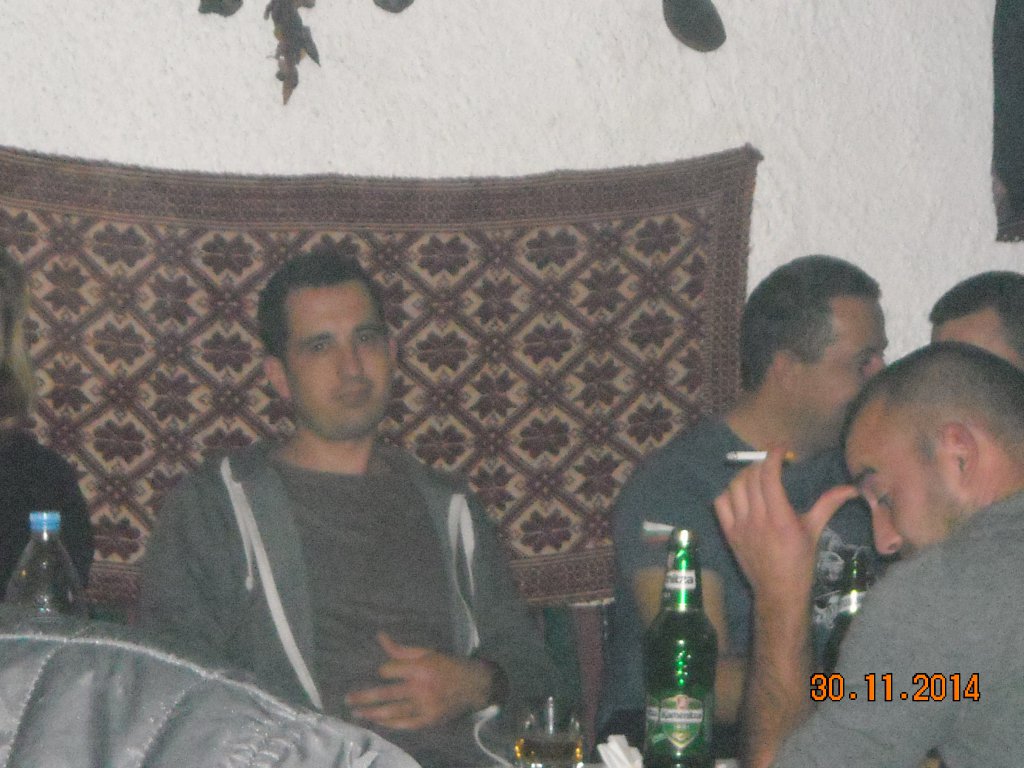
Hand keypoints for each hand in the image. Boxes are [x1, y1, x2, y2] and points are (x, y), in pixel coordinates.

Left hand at [345, 632, 493, 729]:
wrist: (475, 686)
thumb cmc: (449, 665)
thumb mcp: (427, 652)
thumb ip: (401, 649)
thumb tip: (380, 636)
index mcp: (420, 667)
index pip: (390, 670)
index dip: (384, 671)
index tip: (384, 673)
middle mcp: (420, 688)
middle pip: (386, 693)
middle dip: (364, 697)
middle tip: (347, 699)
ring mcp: (424, 707)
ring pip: (392, 711)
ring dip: (372, 713)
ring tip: (356, 713)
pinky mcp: (429, 721)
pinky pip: (405, 724)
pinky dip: (390, 724)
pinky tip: (378, 722)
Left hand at [713, 446, 858, 603]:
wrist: (778, 591)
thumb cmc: (800, 561)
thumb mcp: (815, 530)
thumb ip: (829, 504)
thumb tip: (852, 488)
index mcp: (780, 517)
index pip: (769, 476)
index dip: (773, 456)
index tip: (781, 448)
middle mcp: (757, 519)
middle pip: (751, 477)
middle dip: (761, 463)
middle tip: (771, 463)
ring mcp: (740, 526)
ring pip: (734, 487)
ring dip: (744, 476)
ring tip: (756, 476)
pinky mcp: (728, 533)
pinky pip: (720, 503)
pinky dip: (727, 492)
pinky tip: (739, 494)